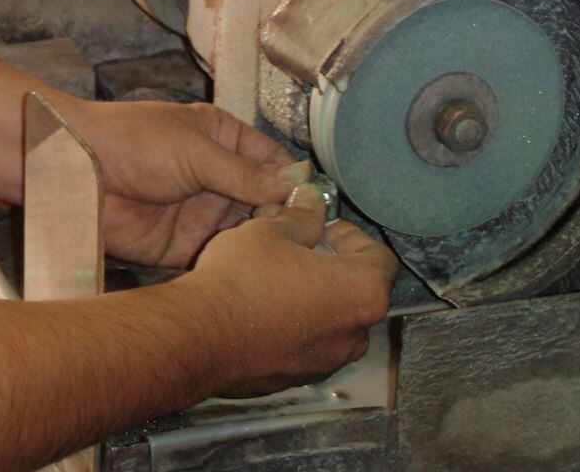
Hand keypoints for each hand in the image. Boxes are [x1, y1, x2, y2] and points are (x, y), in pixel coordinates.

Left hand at [70, 99, 310, 267]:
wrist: (76, 170)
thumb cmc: (128, 140)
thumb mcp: (196, 150)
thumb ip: (246, 174)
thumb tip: (296, 186)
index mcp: (223, 140)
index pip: (274, 163)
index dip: (297, 184)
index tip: (321, 208)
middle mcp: (217, 178)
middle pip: (266, 204)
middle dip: (285, 221)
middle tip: (308, 241)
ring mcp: (201, 213)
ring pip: (247, 235)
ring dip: (263, 246)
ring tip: (288, 260)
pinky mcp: (183, 246)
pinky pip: (219, 259)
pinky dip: (236, 267)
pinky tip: (254, 274)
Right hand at [174, 184, 398, 398]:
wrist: (200, 336)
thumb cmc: (241, 280)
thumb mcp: (270, 230)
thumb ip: (300, 217)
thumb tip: (310, 201)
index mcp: (361, 293)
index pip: (379, 257)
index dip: (349, 235)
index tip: (321, 227)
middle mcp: (353, 334)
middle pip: (355, 291)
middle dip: (328, 267)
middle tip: (294, 248)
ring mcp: (326, 362)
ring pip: (329, 320)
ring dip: (310, 298)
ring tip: (272, 277)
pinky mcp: (297, 378)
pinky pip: (304, 344)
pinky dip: (291, 325)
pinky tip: (258, 308)